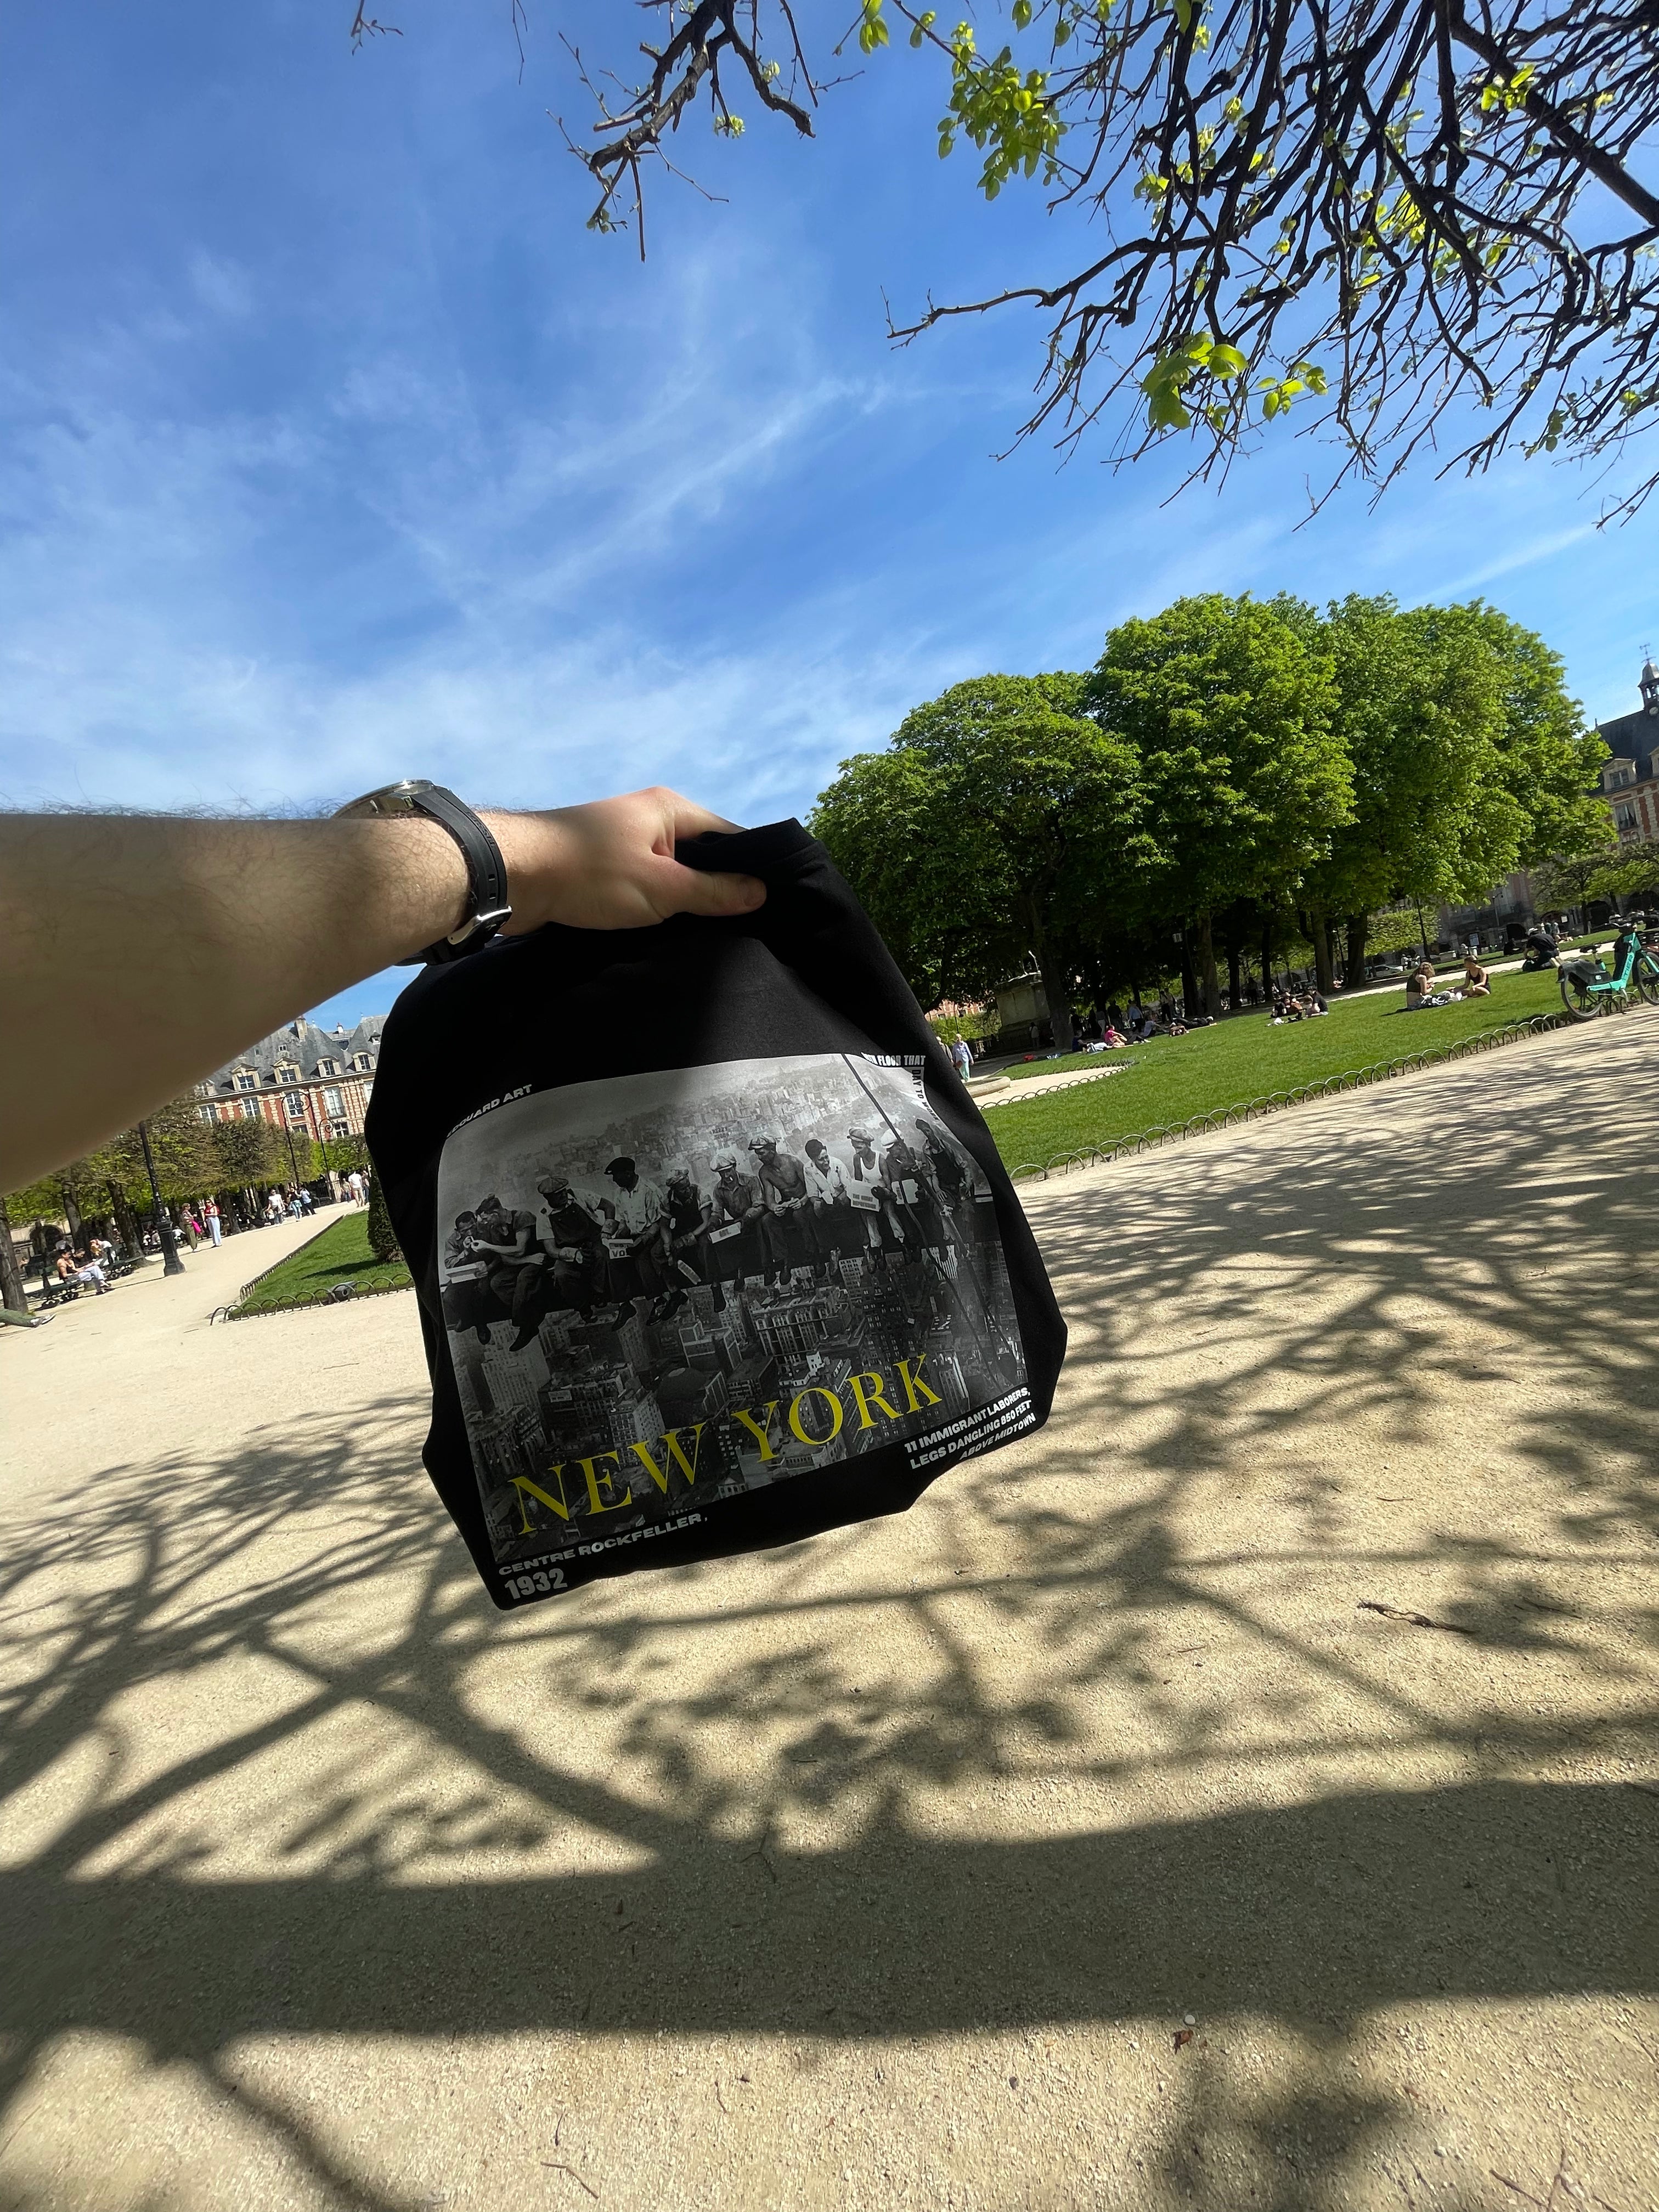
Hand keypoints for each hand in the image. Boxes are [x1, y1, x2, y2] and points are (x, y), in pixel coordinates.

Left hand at [484, 787, 765, 933]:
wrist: (512, 876)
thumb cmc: (591, 874)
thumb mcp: (662, 888)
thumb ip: (714, 891)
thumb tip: (762, 892)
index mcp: (670, 809)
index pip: (729, 835)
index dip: (752, 868)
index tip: (770, 903)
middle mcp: (650, 818)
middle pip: (702, 854)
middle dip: (719, 887)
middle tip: (742, 926)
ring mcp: (624, 841)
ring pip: (672, 872)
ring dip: (684, 899)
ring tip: (708, 932)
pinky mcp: (602, 865)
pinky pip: (645, 883)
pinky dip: (657, 903)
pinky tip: (667, 929)